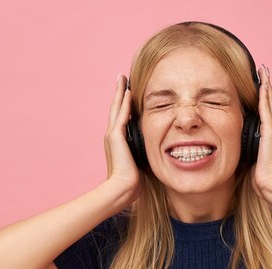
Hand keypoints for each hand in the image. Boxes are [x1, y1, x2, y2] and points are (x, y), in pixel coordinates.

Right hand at [104, 74, 140, 202]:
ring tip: (122, 78)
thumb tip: (158, 150)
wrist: (122, 188)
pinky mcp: (115, 137)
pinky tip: (128, 92)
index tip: (129, 92)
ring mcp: (112, 135)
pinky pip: (121, 115)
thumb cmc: (132, 181)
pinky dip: (124, 103)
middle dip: (120, 93)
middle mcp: (112, 135)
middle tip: (122, 78)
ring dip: (120, 92)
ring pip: (117, 108)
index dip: (125, 104)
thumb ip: (144, 152)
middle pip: (116, 108)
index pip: (121, 117)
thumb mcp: (140, 161)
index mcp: (118, 141)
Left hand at [251, 65, 271, 200]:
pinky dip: (266, 97)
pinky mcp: (271, 133)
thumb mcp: (252, 156)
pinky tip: (263, 86)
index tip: (262, 83)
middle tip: (264, 70)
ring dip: (267, 86)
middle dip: (268, 85)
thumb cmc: (262, 175)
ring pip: (271, 102)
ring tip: (264, 72)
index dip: (265, 95)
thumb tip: (236, 144)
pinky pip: (267, 110)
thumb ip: (248, 146)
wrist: (270, 184)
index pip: (269, 110)